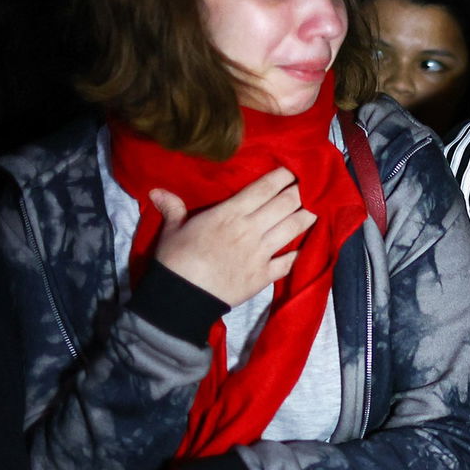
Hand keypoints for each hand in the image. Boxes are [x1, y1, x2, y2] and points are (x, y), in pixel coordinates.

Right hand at [151, 166, 316, 306]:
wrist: (182, 297)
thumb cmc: (175, 260)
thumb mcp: (172, 230)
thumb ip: (173, 208)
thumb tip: (156, 191)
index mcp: (229, 214)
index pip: (263, 189)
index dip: (282, 177)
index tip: (292, 171)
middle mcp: (250, 229)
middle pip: (285, 205)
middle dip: (299, 194)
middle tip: (307, 188)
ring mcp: (260, 253)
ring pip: (293, 229)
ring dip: (306, 218)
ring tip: (313, 211)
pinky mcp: (264, 276)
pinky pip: (288, 262)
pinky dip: (297, 254)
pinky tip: (301, 249)